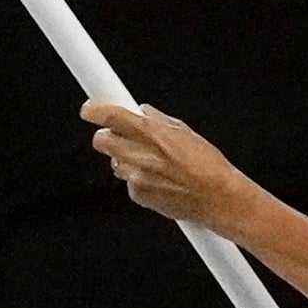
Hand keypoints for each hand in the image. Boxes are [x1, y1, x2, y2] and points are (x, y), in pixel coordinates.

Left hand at [87, 100, 247, 230]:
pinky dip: (137, 179)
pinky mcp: (137, 195)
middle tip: (123, 137)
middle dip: (108, 136)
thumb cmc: (208, 166)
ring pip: (114, 162)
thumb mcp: (185, 132)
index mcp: (152, 133)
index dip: (94, 111)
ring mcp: (136, 177)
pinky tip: (158, 180)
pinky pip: (127, 181)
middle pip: (100, 140)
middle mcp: (139, 154)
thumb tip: (143, 112)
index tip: (89, 109)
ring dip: (126, 159)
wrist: (218, 198)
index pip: (109, 116)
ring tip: (153, 163)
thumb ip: (158, 120)